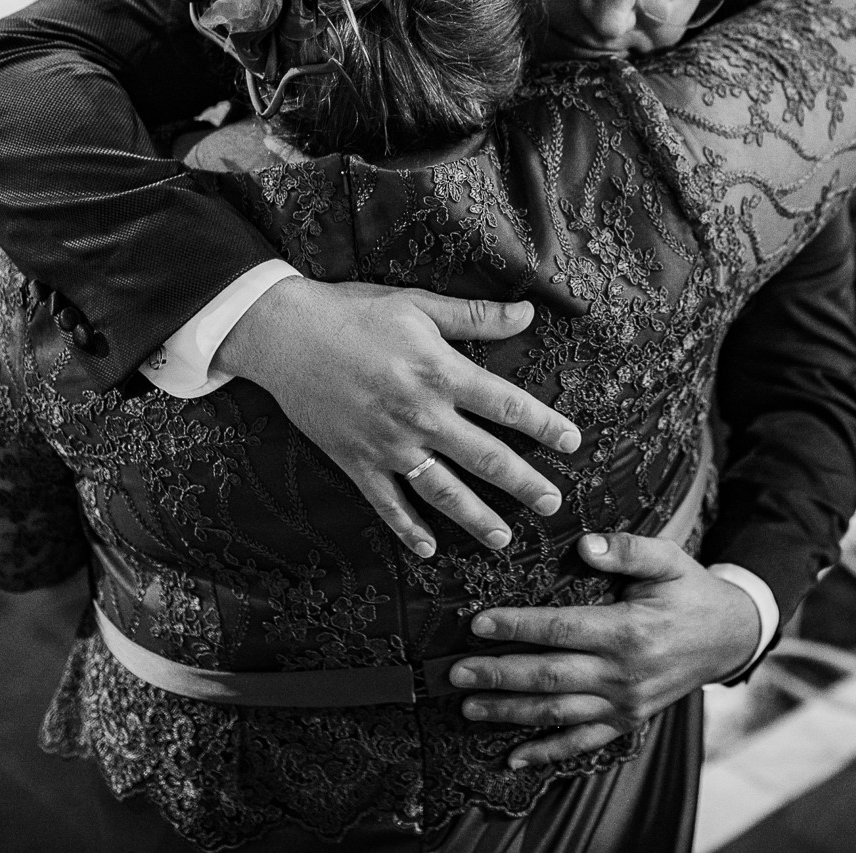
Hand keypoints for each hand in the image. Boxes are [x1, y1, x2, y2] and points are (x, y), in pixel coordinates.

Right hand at [215, 277, 582, 556]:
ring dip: (476, 518)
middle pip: (485, 457)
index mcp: (440, 373)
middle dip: (524, 484)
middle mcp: (419, 415)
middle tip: (553, 504)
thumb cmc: (355, 312)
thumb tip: (528, 313)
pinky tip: (429, 550)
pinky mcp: (355, 461)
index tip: (572, 443)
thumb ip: (476, 317)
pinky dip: (407, 529)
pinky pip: (387, 503)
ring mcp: (387, 444)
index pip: (506, 405)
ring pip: (442, 490)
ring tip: (505, 539)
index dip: (544, 425)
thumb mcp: (419, 304)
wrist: (283, 334)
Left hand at [451, 532, 763, 767]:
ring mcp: (625, 702)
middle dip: (498, 675)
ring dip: (509, 712)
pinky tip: (512, 757)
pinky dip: (547, 753)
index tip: (479, 623)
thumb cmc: (691, 592)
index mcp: (630, 629)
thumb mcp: (669, 560)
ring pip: (557, 712)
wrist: (730, 637)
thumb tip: (585, 545)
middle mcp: (624, 672)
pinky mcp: (627, 720)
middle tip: (455, 673)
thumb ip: (629, 550)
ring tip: (468, 707)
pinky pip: (582, 742)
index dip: (517, 627)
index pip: (561, 629)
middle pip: (549, 676)